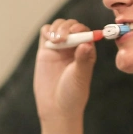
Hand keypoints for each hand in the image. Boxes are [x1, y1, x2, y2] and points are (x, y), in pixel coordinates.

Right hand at [34, 18, 96, 133]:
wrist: (56, 108)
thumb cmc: (73, 94)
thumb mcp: (80, 76)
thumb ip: (82, 59)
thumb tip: (87, 44)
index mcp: (87, 51)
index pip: (85, 32)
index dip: (80, 29)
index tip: (76, 33)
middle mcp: (74, 47)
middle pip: (71, 26)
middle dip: (67, 27)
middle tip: (64, 38)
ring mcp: (59, 48)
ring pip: (58, 26)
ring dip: (57, 28)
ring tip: (56, 40)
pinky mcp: (45, 51)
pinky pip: (46, 33)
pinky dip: (47, 31)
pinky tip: (49, 39)